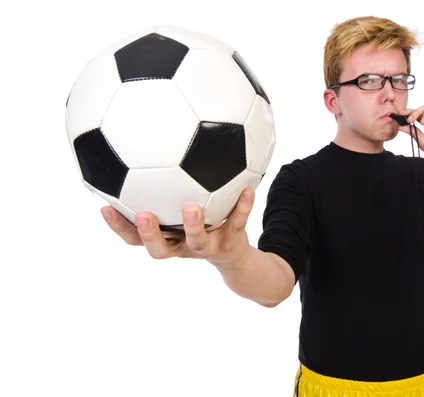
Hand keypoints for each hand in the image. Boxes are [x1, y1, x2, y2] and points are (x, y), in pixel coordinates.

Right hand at [100, 187, 255, 266]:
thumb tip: (142, 148)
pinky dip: (243, 207)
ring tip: (191, 208)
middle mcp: (182, 246)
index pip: (133, 238)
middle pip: (159, 249)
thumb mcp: (179, 211)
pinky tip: (248, 190)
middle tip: (143, 214)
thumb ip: (162, 188)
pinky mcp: (232, 240)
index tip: (104, 207)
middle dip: (149, 234)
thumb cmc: (200, 226)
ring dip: (193, 226)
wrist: (234, 255)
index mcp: (165, 238)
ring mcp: (207, 246)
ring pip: (197, 242)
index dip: (118, 227)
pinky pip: (237, 223)